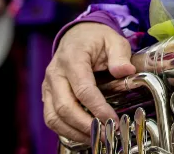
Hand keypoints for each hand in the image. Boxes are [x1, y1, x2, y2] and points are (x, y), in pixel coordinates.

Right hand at [42, 22, 136, 142]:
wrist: (77, 35)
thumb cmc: (95, 39)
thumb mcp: (113, 39)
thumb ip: (120, 55)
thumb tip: (126, 71)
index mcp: (72, 58)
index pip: (83, 89)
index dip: (98, 108)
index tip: (113, 119)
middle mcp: (55, 73)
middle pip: (65, 106)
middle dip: (86, 125)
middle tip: (106, 134)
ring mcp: (48, 85)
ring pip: (54, 116)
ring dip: (75, 132)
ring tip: (96, 138)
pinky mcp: (47, 95)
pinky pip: (51, 117)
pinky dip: (66, 130)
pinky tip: (83, 134)